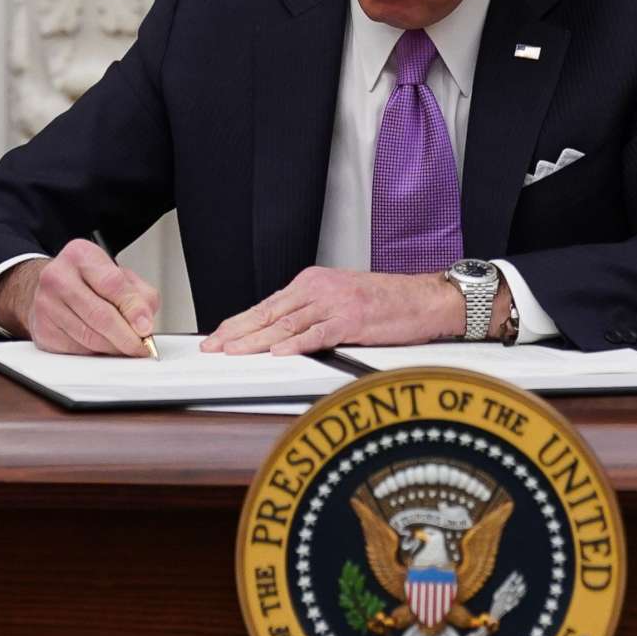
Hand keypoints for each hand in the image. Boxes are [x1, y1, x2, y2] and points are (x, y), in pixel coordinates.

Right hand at [2, 239, 160, 355]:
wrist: (52, 288)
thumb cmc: (88, 281)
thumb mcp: (119, 275)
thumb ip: (139, 295)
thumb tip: (144, 322)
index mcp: (80, 255)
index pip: (112, 284)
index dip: (133, 309)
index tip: (146, 328)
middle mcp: (58, 277)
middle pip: (100, 315)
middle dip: (126, 337)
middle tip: (141, 347)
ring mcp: (46, 305)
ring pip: (89, 338)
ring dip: (113, 348)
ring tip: (126, 346)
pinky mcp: (43, 330)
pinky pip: (77, 350)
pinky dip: (96, 353)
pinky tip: (102, 345)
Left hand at [204, 267, 473, 355]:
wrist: (424, 299)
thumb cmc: (387, 303)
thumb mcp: (341, 299)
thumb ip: (311, 312)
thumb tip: (280, 333)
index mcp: (313, 282)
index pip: (267, 305)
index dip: (239, 322)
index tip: (217, 336)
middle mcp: (319, 289)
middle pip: (269, 313)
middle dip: (236, 332)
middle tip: (212, 346)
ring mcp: (335, 303)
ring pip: (286, 325)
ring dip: (255, 340)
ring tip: (233, 352)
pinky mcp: (352, 320)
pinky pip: (317, 334)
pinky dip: (295, 344)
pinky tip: (277, 352)